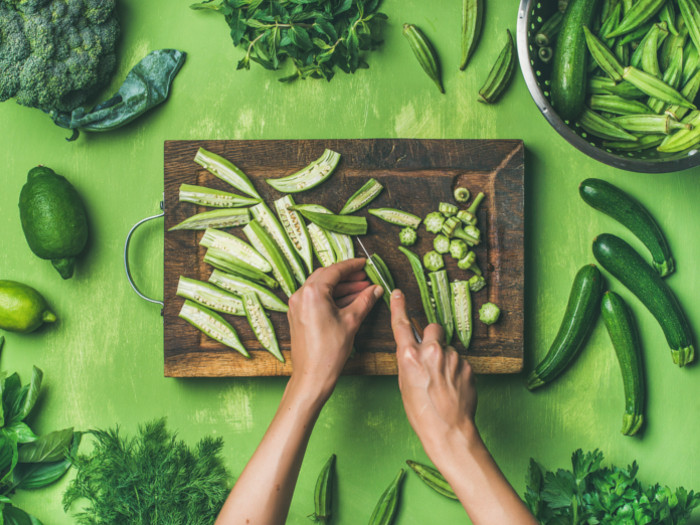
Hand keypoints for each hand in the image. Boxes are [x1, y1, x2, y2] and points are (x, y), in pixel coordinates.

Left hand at [287, 258, 382, 401]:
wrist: (312, 375)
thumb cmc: (329, 351)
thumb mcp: (351, 321)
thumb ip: (364, 301)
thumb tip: (376, 289)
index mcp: (312, 292)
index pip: (335, 270)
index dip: (352, 266)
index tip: (364, 264)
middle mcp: (300, 295)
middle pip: (326, 276)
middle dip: (347, 277)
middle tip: (365, 278)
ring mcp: (297, 306)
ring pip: (321, 288)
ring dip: (341, 288)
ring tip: (362, 290)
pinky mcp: (297, 315)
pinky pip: (315, 299)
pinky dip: (332, 298)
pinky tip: (349, 301)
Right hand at [390, 288, 477, 460]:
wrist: (449, 430)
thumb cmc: (422, 413)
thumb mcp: (404, 385)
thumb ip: (409, 362)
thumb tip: (414, 352)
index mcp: (409, 357)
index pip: (401, 325)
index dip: (399, 307)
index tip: (398, 293)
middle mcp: (431, 352)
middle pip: (432, 329)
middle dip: (432, 338)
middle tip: (431, 358)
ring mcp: (451, 358)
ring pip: (447, 348)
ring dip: (445, 358)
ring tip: (442, 382)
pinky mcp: (467, 366)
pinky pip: (459, 361)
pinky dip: (456, 370)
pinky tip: (453, 387)